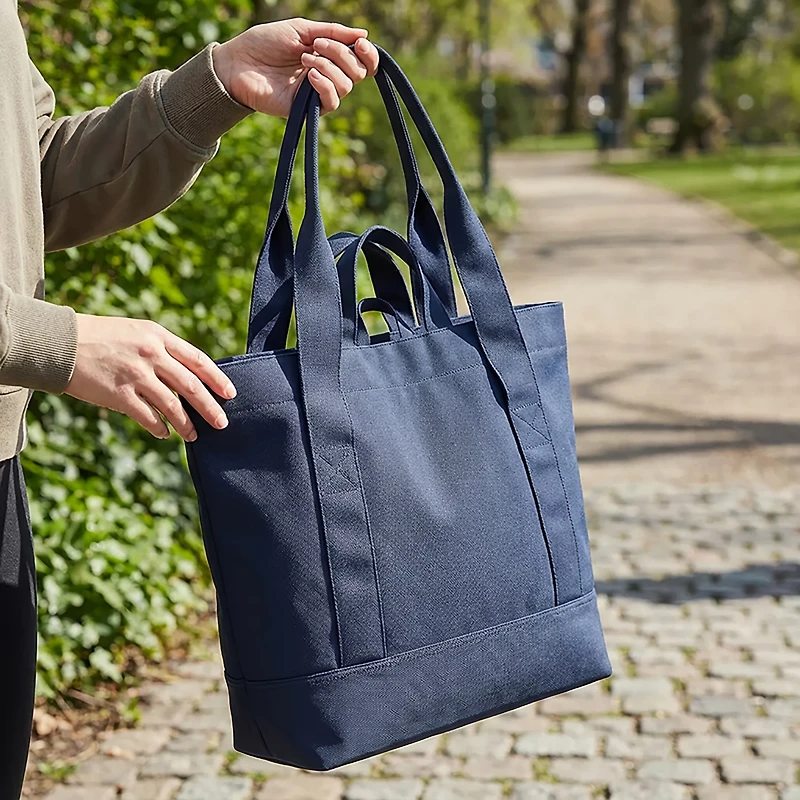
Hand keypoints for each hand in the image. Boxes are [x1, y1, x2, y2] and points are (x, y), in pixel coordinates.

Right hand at [66, 314, 235, 442]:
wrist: (60, 342)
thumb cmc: (101, 337)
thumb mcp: (137, 333)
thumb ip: (162, 350)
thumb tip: (188, 375)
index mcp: (158, 337)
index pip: (197, 359)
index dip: (217, 378)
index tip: (230, 393)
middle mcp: (151, 354)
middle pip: (191, 385)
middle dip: (210, 406)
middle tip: (222, 422)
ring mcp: (135, 375)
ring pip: (172, 405)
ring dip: (186, 424)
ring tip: (195, 436)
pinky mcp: (119, 394)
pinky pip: (148, 417)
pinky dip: (160, 427)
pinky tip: (165, 434)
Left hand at [211, 18, 378, 115]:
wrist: (239, 63)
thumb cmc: (265, 43)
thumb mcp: (301, 29)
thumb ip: (333, 32)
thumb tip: (364, 34)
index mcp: (329, 57)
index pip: (362, 62)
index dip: (368, 54)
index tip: (361, 42)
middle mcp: (328, 77)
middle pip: (357, 72)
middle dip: (342, 54)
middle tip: (316, 45)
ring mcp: (318, 94)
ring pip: (346, 86)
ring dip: (328, 67)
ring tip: (304, 59)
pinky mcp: (308, 110)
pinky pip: (332, 101)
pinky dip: (325, 85)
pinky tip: (309, 75)